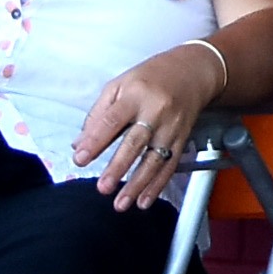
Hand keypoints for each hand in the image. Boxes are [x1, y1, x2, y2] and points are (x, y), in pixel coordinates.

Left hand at [74, 46, 225, 210]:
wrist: (193, 71)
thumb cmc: (152, 77)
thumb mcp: (120, 84)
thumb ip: (98, 114)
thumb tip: (79, 144)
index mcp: (135, 94)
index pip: (112, 120)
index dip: (95, 141)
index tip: (80, 158)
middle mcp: (156, 111)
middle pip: (136, 142)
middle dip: (119, 167)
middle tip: (103, 187)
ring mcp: (171, 126)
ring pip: (154, 159)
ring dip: (138, 184)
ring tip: (121, 202)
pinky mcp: (182, 138)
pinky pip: (170, 165)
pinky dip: (157, 185)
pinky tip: (144, 200)